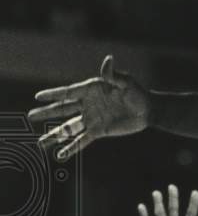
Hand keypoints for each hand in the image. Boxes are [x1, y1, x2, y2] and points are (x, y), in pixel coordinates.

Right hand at [29, 55, 151, 160]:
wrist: (148, 110)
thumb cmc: (138, 93)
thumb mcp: (126, 83)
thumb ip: (114, 75)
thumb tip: (108, 60)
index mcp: (91, 90)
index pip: (68, 92)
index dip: (54, 94)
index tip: (38, 97)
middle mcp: (87, 104)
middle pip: (63, 110)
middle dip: (47, 113)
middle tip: (30, 116)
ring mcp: (92, 118)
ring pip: (68, 128)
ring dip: (55, 135)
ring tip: (40, 143)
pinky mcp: (99, 131)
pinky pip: (82, 140)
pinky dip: (71, 148)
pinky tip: (60, 155)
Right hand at [138, 185, 197, 215]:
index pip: (191, 214)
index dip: (193, 204)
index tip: (196, 192)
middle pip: (174, 210)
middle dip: (173, 199)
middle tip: (172, 186)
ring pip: (160, 215)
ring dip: (159, 203)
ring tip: (157, 192)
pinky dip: (144, 215)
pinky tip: (141, 205)